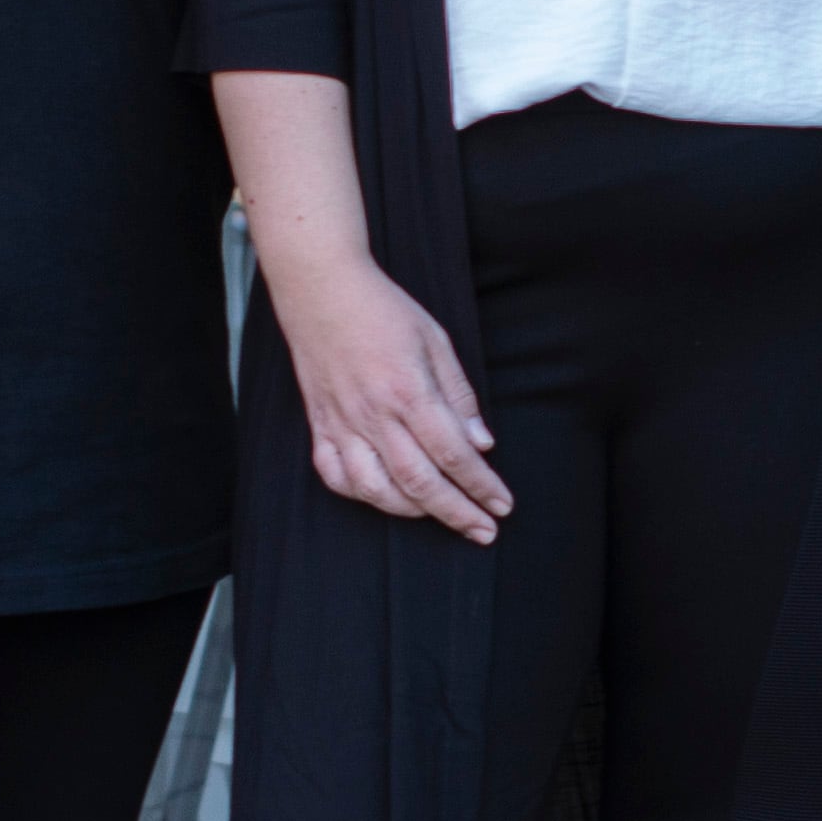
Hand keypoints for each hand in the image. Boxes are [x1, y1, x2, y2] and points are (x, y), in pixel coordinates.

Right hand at [269, 253, 507, 542]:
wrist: (322, 290)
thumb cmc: (383, 310)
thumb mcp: (436, 341)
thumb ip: (459, 396)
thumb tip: (481, 443)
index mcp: (408, 390)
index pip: (453, 452)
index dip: (481, 485)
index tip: (501, 505)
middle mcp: (374, 413)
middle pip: (420, 482)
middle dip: (457, 512)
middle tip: (483, 530)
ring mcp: (342, 423)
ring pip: (376, 488)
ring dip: (413, 511)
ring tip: (440, 513)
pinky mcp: (320, 425)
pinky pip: (336, 476)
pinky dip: (362, 495)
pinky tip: (385, 495)